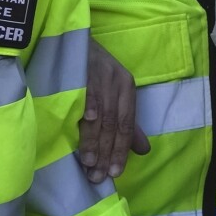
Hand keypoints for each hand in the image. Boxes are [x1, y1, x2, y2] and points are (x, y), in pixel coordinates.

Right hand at [78, 38, 148, 182]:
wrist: (72, 39)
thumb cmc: (93, 71)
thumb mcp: (113, 94)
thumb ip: (126, 123)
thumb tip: (143, 151)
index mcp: (127, 88)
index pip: (127, 125)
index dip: (121, 150)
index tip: (114, 173)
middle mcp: (117, 81)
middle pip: (114, 123)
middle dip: (106, 152)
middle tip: (97, 176)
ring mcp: (100, 74)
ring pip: (100, 113)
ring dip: (93, 140)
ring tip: (87, 163)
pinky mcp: (83, 67)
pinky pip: (86, 90)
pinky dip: (87, 105)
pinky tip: (86, 121)